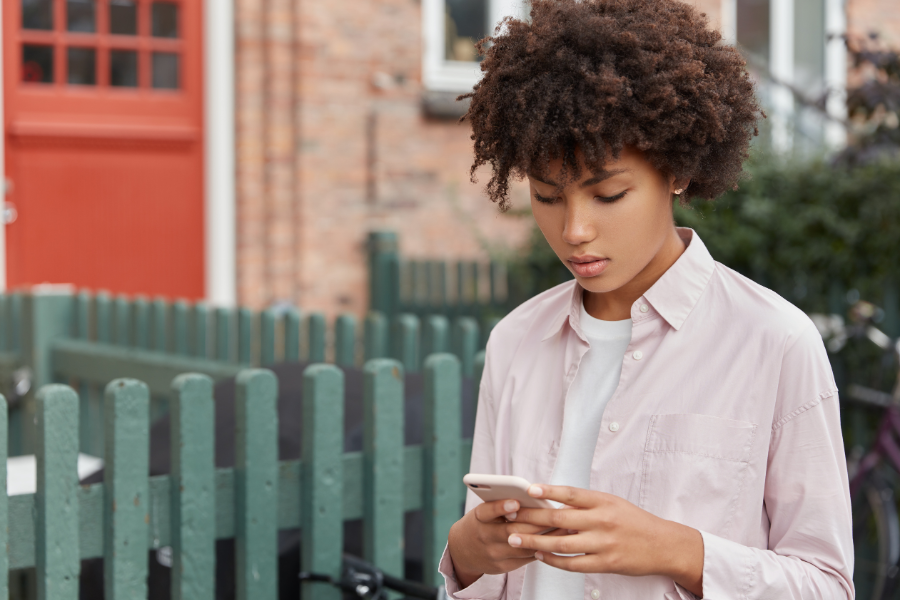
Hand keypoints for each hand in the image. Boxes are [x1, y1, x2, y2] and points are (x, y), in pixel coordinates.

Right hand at [447, 498, 571, 588]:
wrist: (463, 551)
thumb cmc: (482, 522)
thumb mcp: (484, 510)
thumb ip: (501, 504)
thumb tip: (530, 495)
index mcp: (478, 518)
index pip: (487, 512)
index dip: (501, 507)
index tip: (516, 501)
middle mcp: (484, 537)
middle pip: (512, 530)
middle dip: (535, 522)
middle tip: (556, 513)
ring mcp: (494, 554)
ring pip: (523, 545)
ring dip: (545, 536)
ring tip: (565, 526)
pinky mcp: (503, 566)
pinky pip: (526, 558)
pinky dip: (542, 548)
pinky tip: (557, 541)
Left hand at [506, 484, 703, 595]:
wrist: (663, 544)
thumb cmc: (635, 522)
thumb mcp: (612, 504)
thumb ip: (586, 504)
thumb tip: (554, 503)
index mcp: (604, 501)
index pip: (571, 493)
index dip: (548, 491)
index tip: (529, 490)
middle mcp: (603, 520)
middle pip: (559, 519)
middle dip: (531, 518)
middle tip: (511, 517)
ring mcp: (604, 543)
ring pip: (561, 544)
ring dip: (535, 542)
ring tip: (516, 539)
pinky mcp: (606, 563)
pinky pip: (573, 564)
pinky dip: (553, 560)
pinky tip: (540, 556)